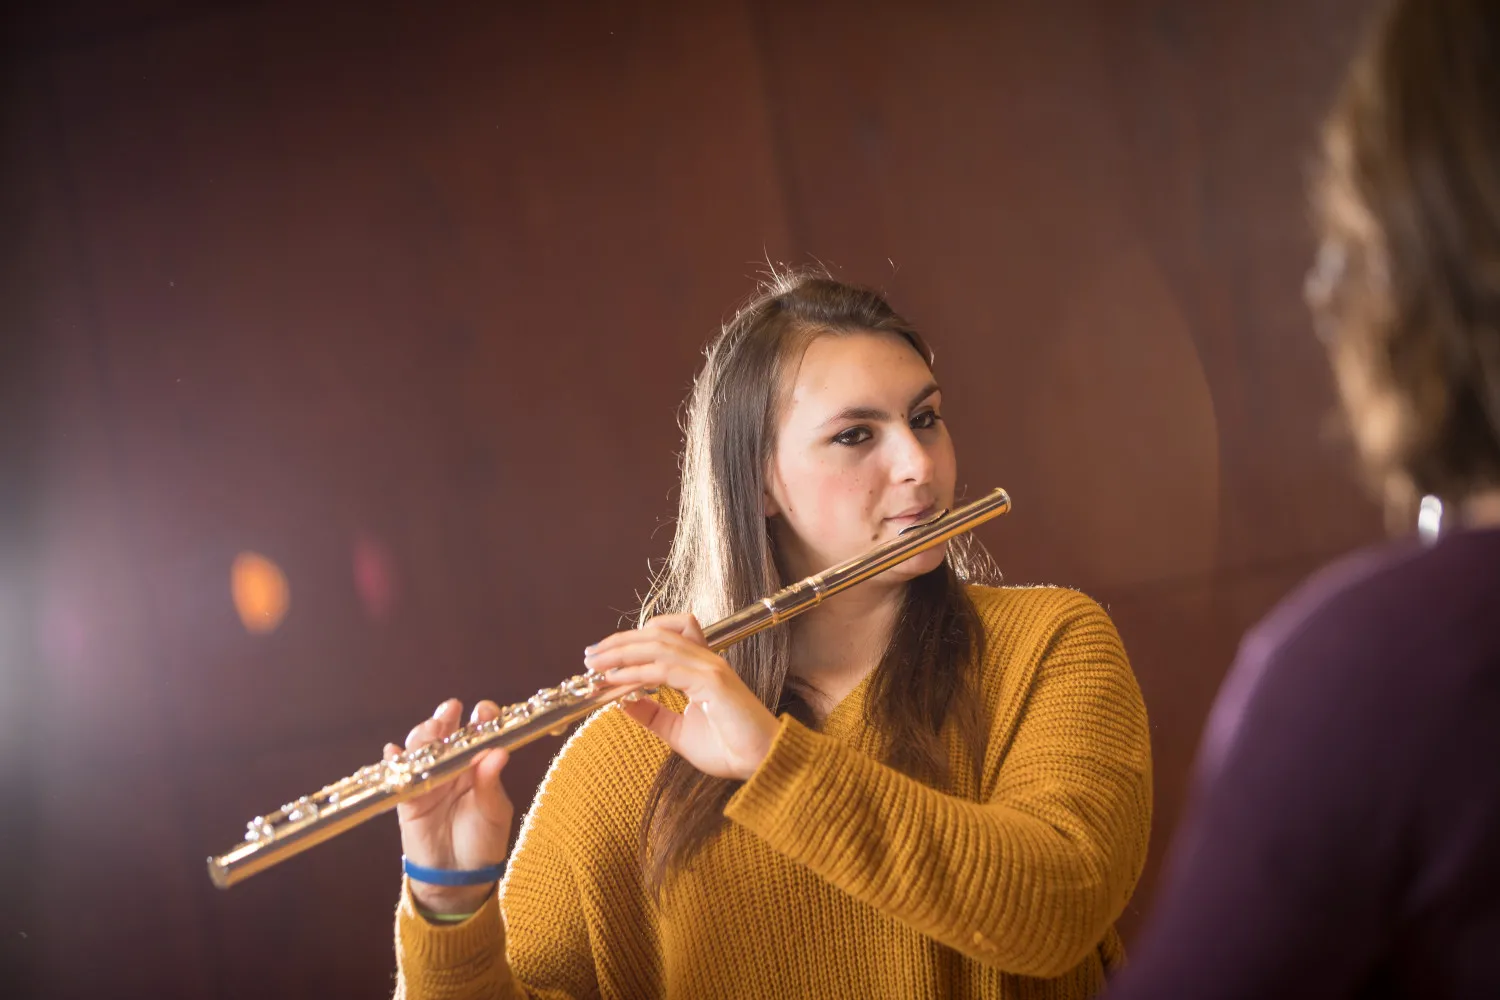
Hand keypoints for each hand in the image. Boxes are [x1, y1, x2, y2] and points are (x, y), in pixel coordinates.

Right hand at [386, 698, 513, 913]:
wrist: (458, 877)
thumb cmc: (484, 841)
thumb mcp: (494, 812)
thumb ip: (491, 784)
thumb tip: (498, 752)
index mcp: (478, 764)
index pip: (479, 732)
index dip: (481, 717)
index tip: (483, 711)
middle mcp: (452, 766)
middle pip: (446, 732)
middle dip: (446, 717)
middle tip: (450, 710)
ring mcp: (429, 779)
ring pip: (421, 748)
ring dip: (422, 735)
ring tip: (430, 729)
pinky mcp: (408, 798)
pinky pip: (398, 775)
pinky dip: (393, 762)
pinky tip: (392, 752)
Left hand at [584, 614, 778, 780]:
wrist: (762, 764)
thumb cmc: (729, 748)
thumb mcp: (678, 732)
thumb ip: (652, 714)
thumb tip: (621, 702)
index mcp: (701, 666)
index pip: (663, 636)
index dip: (630, 641)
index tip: (601, 657)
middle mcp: (706, 660)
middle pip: (656, 633)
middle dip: (619, 642)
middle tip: (589, 656)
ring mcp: (711, 667)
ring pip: (658, 645)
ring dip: (622, 652)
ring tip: (596, 665)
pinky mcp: (712, 682)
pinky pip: (665, 669)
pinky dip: (637, 673)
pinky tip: (617, 682)